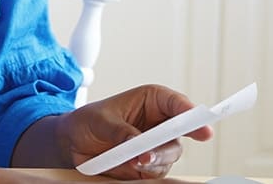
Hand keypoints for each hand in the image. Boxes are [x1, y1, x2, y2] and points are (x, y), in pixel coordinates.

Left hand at [58, 84, 214, 179]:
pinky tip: (131, 166)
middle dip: (169, 143)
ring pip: (169, 155)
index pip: (177, 103)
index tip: (199, 121)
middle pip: (180, 133)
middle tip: (152, 151)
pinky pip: (155, 171)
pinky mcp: (148, 165)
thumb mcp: (102, 121)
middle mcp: (160, 123)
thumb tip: (138, 146)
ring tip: (134, 160)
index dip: (190, 112)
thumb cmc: (89, 121)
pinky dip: (145, 171)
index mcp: (153, 100)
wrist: (73, 143)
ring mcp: (156, 145)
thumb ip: (121, 132)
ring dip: (154, 160)